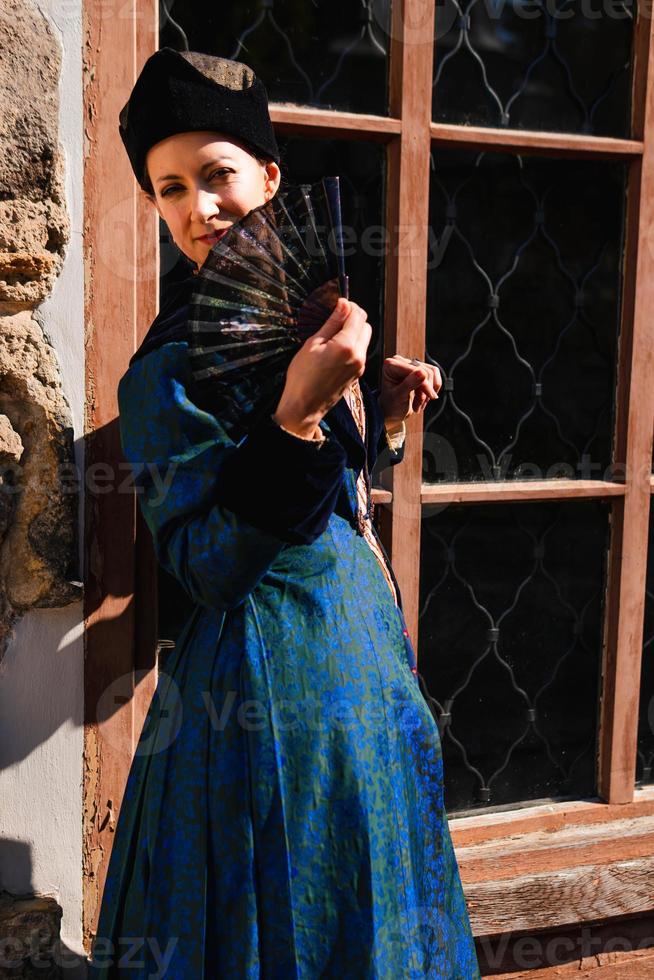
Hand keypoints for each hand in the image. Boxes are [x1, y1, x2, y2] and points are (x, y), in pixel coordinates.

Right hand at [273, 298, 372, 437]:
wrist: (304, 407)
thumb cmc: (302, 376)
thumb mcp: (312, 344)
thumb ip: (332, 323)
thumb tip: (343, 304)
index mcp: (346, 346)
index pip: (357, 315)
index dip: (349, 306)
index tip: (338, 304)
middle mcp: (358, 356)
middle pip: (366, 325)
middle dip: (354, 317)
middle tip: (335, 318)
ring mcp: (360, 366)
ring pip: (365, 338)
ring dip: (354, 331)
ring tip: (333, 334)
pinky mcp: (358, 374)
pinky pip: (361, 351)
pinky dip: (353, 344)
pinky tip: (335, 347)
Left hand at [378, 355, 441, 427]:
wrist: (393, 411)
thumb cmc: (391, 405)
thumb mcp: (398, 397)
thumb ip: (408, 384)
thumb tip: (422, 373)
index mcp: (390, 365)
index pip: (415, 370)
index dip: (424, 384)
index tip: (425, 399)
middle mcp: (400, 361)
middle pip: (425, 370)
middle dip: (425, 390)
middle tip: (418, 406)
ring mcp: (410, 364)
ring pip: (431, 372)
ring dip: (429, 391)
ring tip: (419, 404)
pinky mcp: (419, 368)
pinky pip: (434, 373)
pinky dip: (433, 388)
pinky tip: (425, 398)